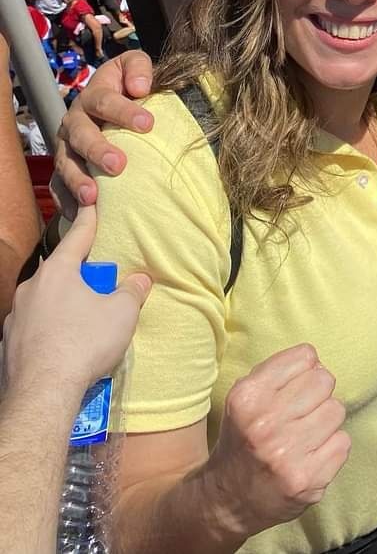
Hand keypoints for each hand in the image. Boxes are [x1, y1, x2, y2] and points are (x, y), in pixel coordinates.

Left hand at [2, 206, 151, 397]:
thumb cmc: (84, 344)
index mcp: (57, 272)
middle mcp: (31, 288)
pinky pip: (35, 329)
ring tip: (83, 329)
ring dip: (64, 307)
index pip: (77, 237)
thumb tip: (140, 280)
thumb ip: (132, 291)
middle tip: (101, 294)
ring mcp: (15, 317)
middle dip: (80, 278)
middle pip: (61, 273)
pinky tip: (64, 350)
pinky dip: (50, 332)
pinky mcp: (8, 344)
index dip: (89, 221)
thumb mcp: (122, 313)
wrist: (43, 394)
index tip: (91, 205)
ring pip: (46, 302)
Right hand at [50, 50, 154, 218]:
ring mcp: (67, 148)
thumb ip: (139, 69)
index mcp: (93, 96)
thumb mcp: (134, 67)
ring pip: (66, 163)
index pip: (104, 101)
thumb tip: (140, 87)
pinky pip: (59, 187)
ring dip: (77, 180)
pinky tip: (80, 214)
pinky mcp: (64, 170)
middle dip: (97, 150)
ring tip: (93, 197)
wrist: (111, 106)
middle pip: (80, 135)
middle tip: (118, 165)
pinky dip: (67, 201)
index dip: (124, 111)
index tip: (148, 124)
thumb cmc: (129, 88)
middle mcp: (75, 121)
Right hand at [207, 345, 350, 535]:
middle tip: (301, 413)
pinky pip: (343, 442)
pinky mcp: (308, 480)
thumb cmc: (243, 440)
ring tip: (305, 435)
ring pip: (337, 410)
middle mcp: (266, 424)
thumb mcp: (244, 399)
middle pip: (325, 381)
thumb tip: (316, 361)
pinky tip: (310, 456)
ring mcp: (288, 455)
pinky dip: (331, 448)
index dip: (304, 370)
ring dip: (325, 421)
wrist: (227, 502)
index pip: (306, 356)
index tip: (294, 387)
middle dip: (317, 394)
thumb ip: (277, 372)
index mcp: (248, 397)